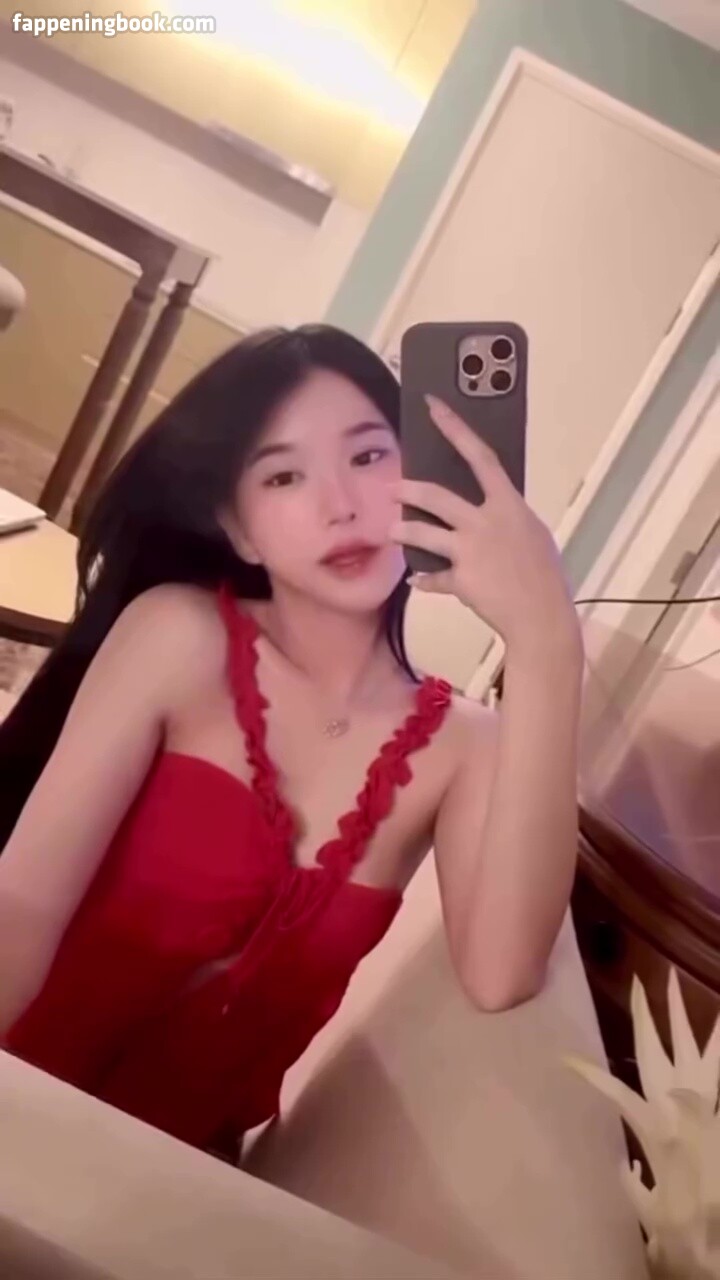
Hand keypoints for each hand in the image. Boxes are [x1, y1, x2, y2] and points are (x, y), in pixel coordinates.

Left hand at [391, 396, 580, 657]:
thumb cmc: (546, 574)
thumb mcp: (532, 535)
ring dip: (404, 531)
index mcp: (509, 505)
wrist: (542, 616)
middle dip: (410, 489)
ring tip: (391, 531)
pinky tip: (417, 579)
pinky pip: (435, 578)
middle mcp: (486, 522)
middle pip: (437, 496)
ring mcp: (471, 551)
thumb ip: (506, 519)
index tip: (433, 407)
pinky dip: (426, 580)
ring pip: (424, 534)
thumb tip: (487, 510)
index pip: (480, 456)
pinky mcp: (460, 580)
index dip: (455, 429)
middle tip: (391, 488)